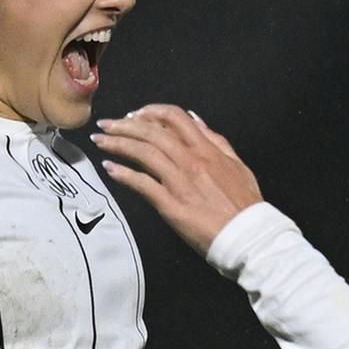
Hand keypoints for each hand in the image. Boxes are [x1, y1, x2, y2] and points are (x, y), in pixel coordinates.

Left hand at [89, 105, 264, 254]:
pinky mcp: (172, 205)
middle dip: (124, 125)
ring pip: (144, 153)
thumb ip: (216, 140)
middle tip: (105, 125)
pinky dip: (123, 174)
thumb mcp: (236, 164)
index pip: (174, 117)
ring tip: (100, 142)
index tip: (134, 115)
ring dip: (118, 144)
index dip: (150, 112)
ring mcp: (180, 182)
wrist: (249, 236)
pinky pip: (143, 184)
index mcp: (207, 149)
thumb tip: (196, 119)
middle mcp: (191, 161)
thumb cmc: (245, 205)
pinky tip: (109, 168)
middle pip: (152, 132)